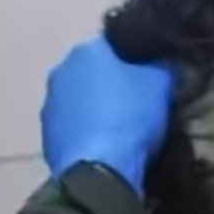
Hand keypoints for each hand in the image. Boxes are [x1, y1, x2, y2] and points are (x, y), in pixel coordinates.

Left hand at [41, 37, 173, 196]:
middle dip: (113, 82)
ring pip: (81, 99)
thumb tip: (166, 61)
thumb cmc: (130, 117)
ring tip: (123, 126)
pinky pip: (73, 127)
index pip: (115, 43)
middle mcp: (61, 71)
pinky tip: (106, 146)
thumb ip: (163, 66)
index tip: (151, 71)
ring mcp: (50, 105)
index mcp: (87, 50)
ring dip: (97, 107)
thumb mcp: (161, 85)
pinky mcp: (47, 137)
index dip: (136, 57)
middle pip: (94, 71)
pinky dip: (88, 132)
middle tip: (138, 98)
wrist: (99, 171)